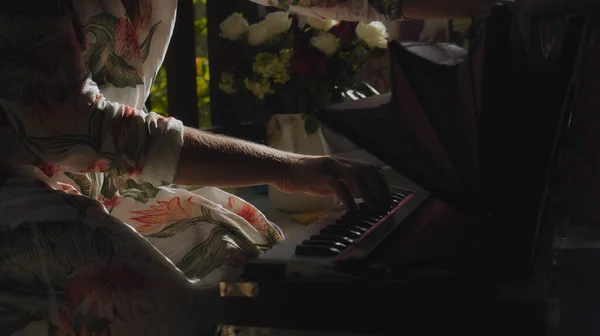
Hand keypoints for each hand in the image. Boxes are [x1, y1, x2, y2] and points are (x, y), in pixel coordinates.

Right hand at [273, 156, 392, 209]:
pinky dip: (349, 198)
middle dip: (380, 187)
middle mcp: (339, 162)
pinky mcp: (319, 176)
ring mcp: (329, 168)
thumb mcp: (327, 180)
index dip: (381, 183)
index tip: (387, 198)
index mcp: (342, 163)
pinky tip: (353, 209)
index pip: (369, 169)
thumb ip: (344, 185)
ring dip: (368, 193)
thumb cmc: (302, 176)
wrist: (280, 168)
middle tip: (384, 204)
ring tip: (373, 208)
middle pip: (368, 170)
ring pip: (357, 176)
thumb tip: (361, 194)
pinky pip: (339, 186)